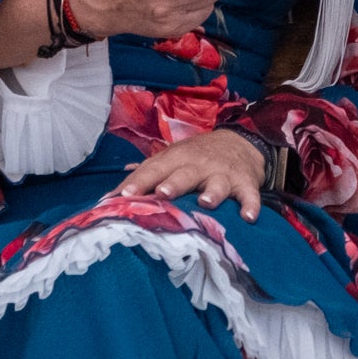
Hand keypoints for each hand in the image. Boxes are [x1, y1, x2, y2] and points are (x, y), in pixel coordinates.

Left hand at [116, 126, 265, 219]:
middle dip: (174, 184)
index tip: (123, 195)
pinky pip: (249, 194)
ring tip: (206, 203)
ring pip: (216, 184)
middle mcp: (198, 165)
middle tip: (162, 194)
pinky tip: (248, 217)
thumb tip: (107, 195)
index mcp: (176, 159)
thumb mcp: (171, 159)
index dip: (139, 181)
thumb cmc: (197, 156)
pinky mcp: (245, 183)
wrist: (240, 142)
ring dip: (212, 193)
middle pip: (184, 174)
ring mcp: (223, 174)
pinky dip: (250, 204)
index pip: (154, 169)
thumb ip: (143, 175)